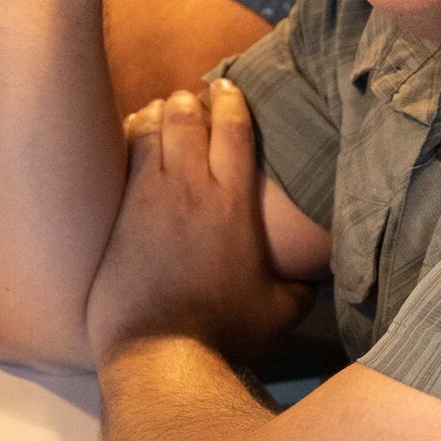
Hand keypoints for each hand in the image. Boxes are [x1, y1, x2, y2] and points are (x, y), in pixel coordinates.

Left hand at [86, 81, 310, 368]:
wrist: (162, 353)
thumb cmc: (225, 333)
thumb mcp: (280, 310)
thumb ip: (301, 284)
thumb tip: (320, 273)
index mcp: (234, 204)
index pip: (234, 131)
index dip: (232, 101)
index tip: (229, 87)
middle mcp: (192, 189)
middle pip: (188, 118)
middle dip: (192, 100)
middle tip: (194, 96)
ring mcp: (151, 197)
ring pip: (153, 129)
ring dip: (160, 112)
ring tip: (164, 108)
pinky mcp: (121, 212)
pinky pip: (125, 154)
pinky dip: (133, 134)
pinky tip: (134, 131)